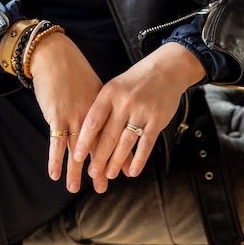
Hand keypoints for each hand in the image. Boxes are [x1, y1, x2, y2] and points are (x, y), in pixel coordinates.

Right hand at [29, 32, 102, 192]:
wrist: (54, 56)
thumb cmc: (73, 72)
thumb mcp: (93, 88)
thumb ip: (102, 108)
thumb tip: (112, 125)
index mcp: (104, 108)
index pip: (114, 136)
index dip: (117, 155)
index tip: (122, 173)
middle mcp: (91, 114)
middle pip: (97, 146)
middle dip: (99, 169)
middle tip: (102, 187)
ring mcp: (74, 115)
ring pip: (77, 149)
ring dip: (76, 170)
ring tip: (74, 188)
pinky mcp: (57, 115)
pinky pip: (56, 142)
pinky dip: (55, 159)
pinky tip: (55, 174)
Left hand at [72, 42, 205, 190]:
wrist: (166, 69)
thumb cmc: (135, 81)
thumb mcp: (115, 87)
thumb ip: (103, 108)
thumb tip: (88, 136)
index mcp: (110, 93)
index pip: (93, 121)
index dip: (84, 140)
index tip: (77, 156)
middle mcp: (125, 102)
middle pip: (108, 136)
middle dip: (99, 158)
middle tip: (92, 173)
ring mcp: (142, 111)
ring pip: (126, 143)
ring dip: (116, 162)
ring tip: (109, 175)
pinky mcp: (158, 120)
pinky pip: (146, 144)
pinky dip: (138, 160)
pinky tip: (132, 171)